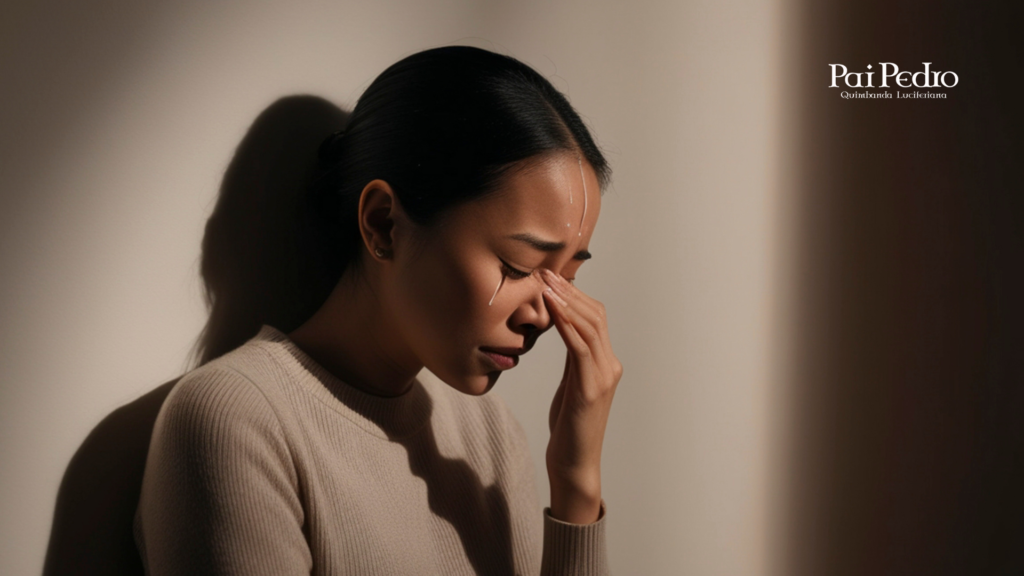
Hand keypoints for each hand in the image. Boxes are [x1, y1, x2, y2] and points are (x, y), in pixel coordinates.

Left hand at [539, 268, 622, 523]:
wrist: (574, 462)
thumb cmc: (569, 426)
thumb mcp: (570, 385)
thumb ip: (572, 359)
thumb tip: (561, 330)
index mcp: (606, 363)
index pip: (595, 318)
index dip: (575, 294)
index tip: (551, 276)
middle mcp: (610, 366)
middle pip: (595, 316)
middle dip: (569, 291)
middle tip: (545, 272)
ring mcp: (603, 377)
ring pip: (589, 327)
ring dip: (565, 302)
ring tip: (544, 283)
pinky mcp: (590, 389)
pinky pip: (580, 348)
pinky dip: (566, 325)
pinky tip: (551, 310)